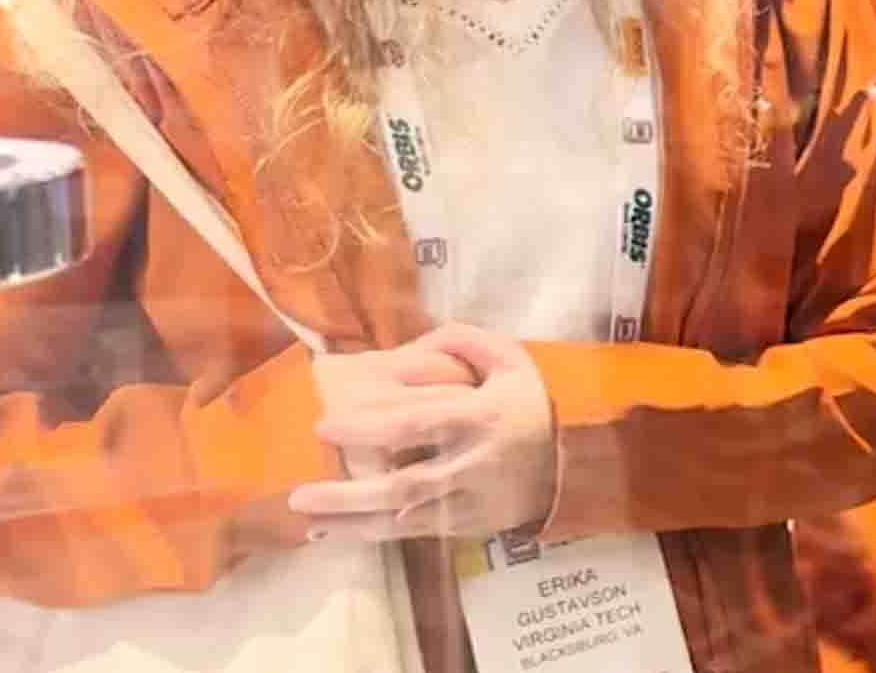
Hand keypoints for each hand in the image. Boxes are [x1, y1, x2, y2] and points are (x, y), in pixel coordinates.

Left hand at [290, 324, 559, 542]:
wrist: (575, 463)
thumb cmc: (530, 405)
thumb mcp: (511, 360)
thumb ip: (463, 341)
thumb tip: (412, 344)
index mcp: (480, 417)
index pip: (418, 423)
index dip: (369, 426)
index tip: (325, 425)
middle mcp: (472, 463)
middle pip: (406, 483)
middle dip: (351, 494)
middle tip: (300, 494)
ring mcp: (471, 500)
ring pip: (406, 518)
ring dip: (353, 522)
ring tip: (306, 521)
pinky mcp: (468, 525)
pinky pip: (414, 533)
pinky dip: (372, 535)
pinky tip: (333, 533)